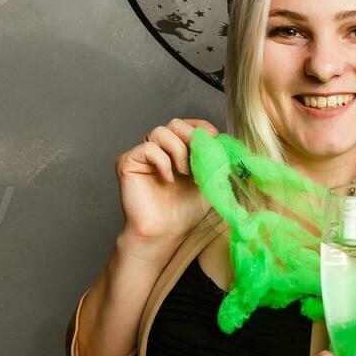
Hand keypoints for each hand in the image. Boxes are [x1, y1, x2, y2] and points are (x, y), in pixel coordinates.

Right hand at [116, 118, 218, 246]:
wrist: (166, 232)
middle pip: (175, 124)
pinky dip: (162, 161)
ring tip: (185, 172)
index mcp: (178, 150)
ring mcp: (143, 155)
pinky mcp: (128, 162)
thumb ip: (216, 160)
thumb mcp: (210, 180)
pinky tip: (168, 179)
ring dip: (178, 150)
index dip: (201, 127)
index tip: (214, 137)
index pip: (188, 125)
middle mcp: (159, 149)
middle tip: (200, 156)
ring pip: (160, 132)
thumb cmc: (186, 210)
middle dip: (192, 137)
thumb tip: (226, 141)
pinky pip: (147, 148)